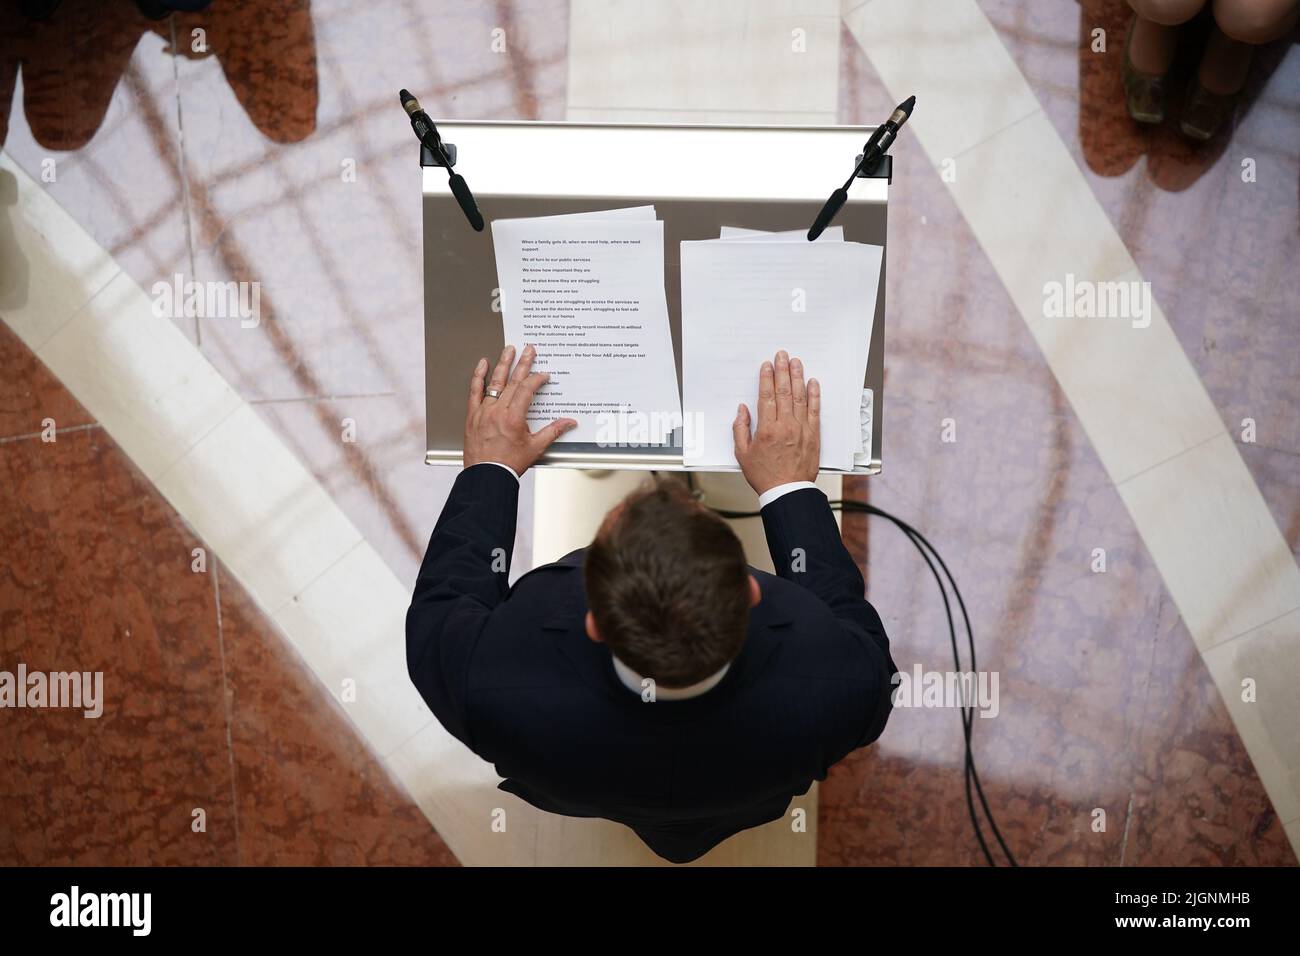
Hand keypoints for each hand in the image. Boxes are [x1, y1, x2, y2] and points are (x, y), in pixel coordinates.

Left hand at [464, 344, 576, 475]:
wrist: (486, 476)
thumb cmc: (508, 464)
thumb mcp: (535, 447)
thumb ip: (553, 431)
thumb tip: (569, 423)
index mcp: (513, 418)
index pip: (527, 390)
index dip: (536, 379)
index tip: (543, 375)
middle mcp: (497, 412)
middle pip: (512, 381)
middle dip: (522, 363)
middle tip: (528, 349)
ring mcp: (483, 411)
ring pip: (494, 382)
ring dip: (503, 364)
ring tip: (508, 350)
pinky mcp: (473, 415)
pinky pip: (474, 391)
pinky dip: (478, 377)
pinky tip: (482, 365)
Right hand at [732, 349, 819, 495]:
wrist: (787, 491)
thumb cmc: (765, 475)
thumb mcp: (743, 454)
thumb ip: (740, 429)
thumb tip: (742, 410)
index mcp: (767, 430)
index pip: (767, 396)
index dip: (766, 378)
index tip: (766, 366)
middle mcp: (785, 426)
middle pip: (784, 392)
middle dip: (782, 371)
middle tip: (782, 355)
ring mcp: (801, 429)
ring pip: (800, 397)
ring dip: (798, 377)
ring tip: (796, 362)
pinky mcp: (813, 435)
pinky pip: (814, 410)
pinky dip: (814, 395)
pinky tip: (813, 383)